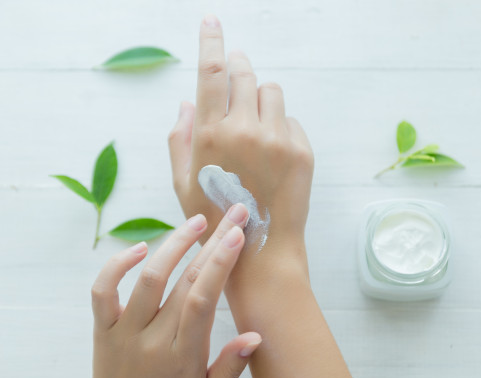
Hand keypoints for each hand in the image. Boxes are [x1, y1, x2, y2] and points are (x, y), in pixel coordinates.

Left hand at [80, 205, 260, 377]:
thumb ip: (231, 368)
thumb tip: (255, 336)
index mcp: (183, 357)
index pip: (203, 301)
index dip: (220, 264)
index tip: (237, 235)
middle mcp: (153, 340)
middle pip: (184, 281)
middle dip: (212, 243)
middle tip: (231, 215)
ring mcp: (124, 332)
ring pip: (148, 279)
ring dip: (173, 245)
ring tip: (196, 222)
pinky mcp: (103, 328)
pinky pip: (103, 291)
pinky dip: (116, 265)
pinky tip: (139, 248)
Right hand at [168, 15, 313, 253]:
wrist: (261, 250)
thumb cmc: (214, 217)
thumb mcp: (182, 182)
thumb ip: (179, 137)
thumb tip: (185, 101)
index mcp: (210, 135)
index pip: (210, 73)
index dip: (210, 41)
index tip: (212, 21)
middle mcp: (244, 130)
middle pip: (244, 74)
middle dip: (239, 69)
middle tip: (236, 76)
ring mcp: (277, 139)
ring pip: (271, 92)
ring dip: (261, 100)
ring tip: (255, 128)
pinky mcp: (301, 150)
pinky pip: (290, 119)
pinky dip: (280, 127)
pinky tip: (273, 155)